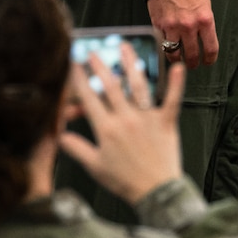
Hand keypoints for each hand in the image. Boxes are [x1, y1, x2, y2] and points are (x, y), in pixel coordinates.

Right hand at [57, 51, 184, 205]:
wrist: (155, 190)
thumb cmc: (124, 180)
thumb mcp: (94, 166)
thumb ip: (76, 148)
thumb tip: (59, 135)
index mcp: (106, 129)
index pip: (89, 99)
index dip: (79, 79)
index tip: (73, 64)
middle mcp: (126, 119)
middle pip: (111, 87)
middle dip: (100, 66)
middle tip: (94, 51)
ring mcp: (148, 118)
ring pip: (138, 86)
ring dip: (131, 65)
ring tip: (125, 47)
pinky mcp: (167, 122)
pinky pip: (172, 99)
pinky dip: (176, 83)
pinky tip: (179, 66)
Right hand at [147, 0, 217, 66]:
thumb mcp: (205, 5)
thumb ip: (205, 23)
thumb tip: (205, 40)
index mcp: (205, 20)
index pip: (210, 48)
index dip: (210, 59)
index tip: (208, 62)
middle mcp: (190, 26)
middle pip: (192, 54)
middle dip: (193, 63)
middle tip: (193, 65)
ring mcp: (173, 27)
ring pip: (174, 54)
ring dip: (177, 60)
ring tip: (179, 60)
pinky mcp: (159, 26)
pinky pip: (162, 44)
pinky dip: (165, 49)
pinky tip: (168, 50)